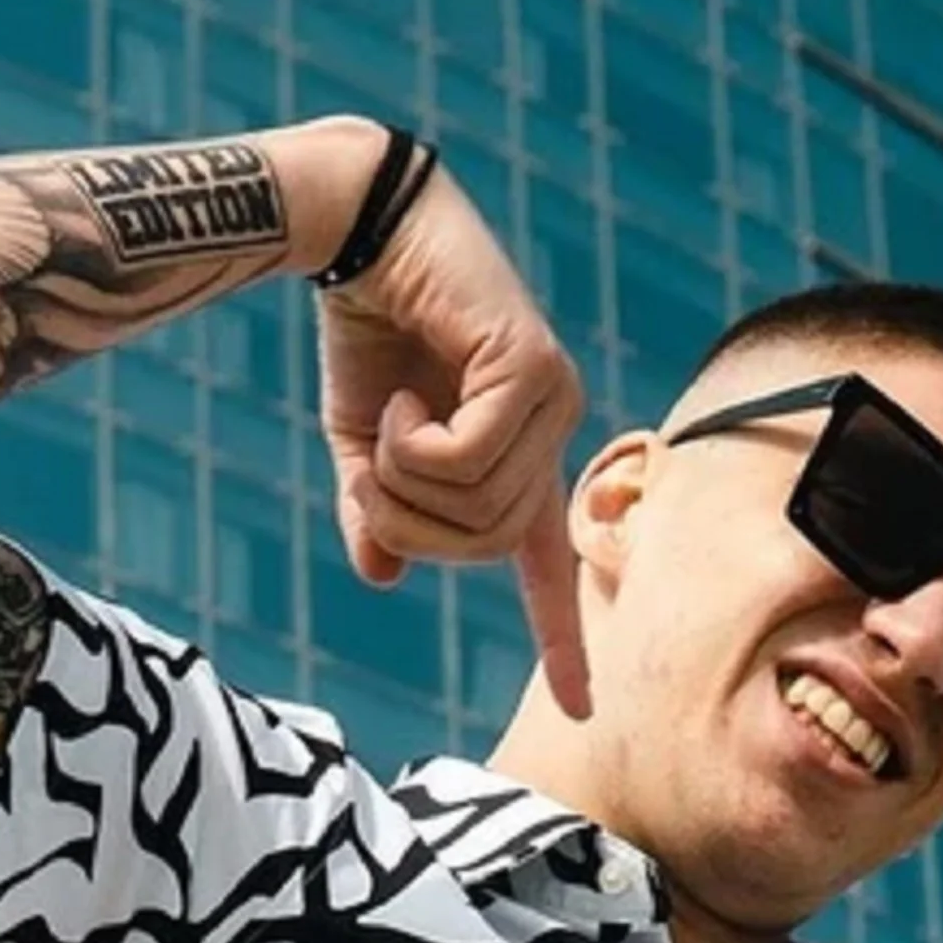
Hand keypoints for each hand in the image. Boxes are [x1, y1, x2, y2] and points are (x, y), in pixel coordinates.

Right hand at [318, 160, 590, 716]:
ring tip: (391, 410)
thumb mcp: (362, 443)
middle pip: (481, 545)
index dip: (563, 640)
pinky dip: (416, 443)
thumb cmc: (366, 332)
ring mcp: (550, 401)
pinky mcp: (534, 368)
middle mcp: (547, 436)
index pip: (546, 566)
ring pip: (478, 507)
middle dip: (407, 520)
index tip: (584, 711)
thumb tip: (385, 575)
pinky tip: (405, 393)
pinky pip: (474, 459)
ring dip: (403, 475)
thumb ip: (380, 510)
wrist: (358, 232)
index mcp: (515, 462)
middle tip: (372, 459)